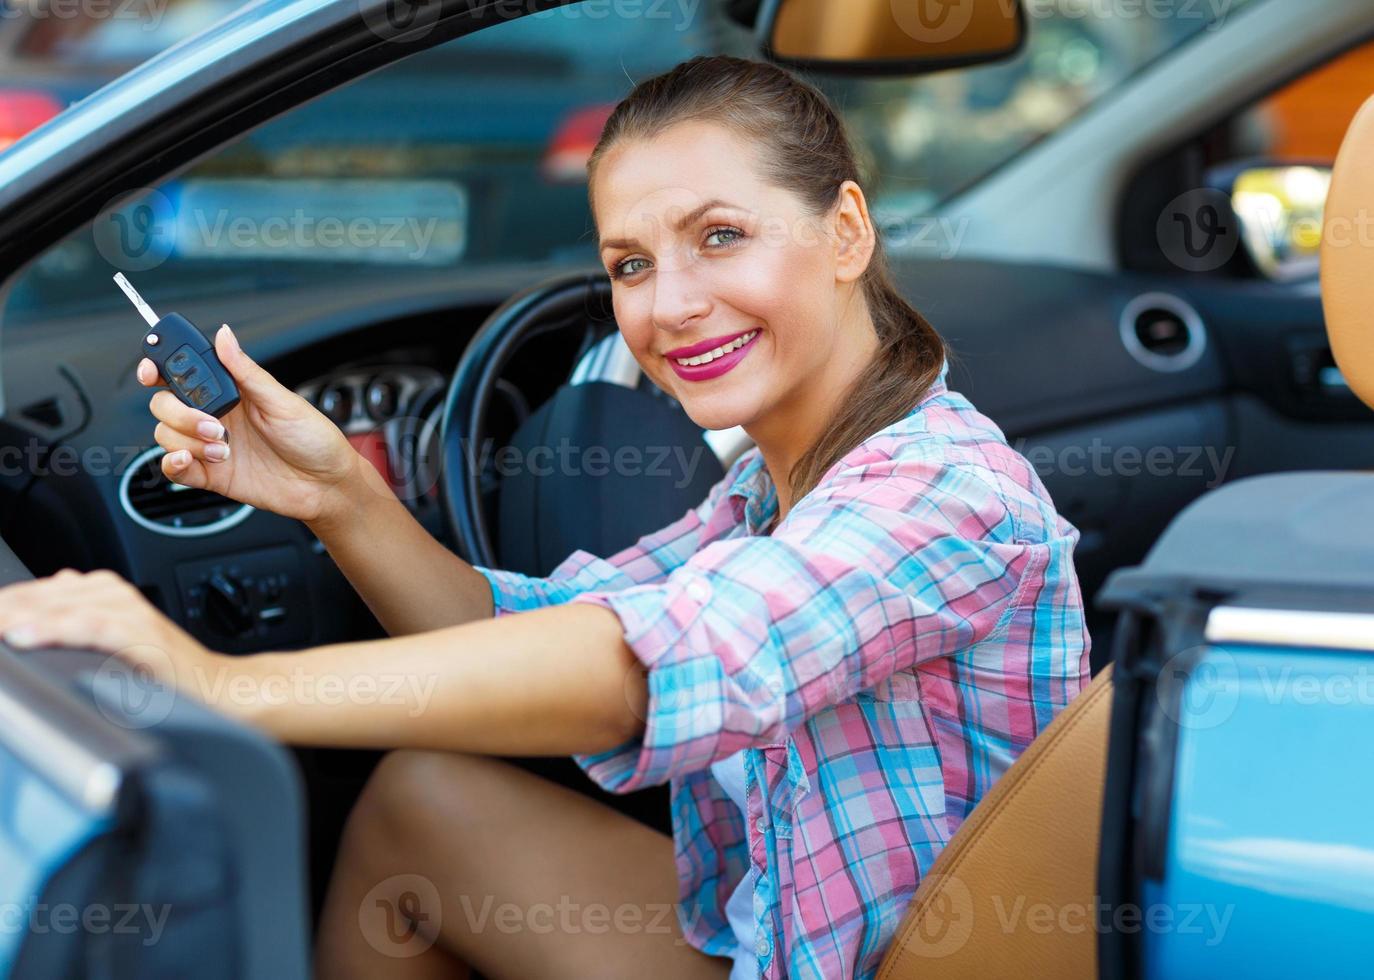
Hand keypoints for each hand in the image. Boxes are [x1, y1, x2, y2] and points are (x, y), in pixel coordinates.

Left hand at [0, 568, 226, 702]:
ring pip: (60, 606)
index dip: (4, 605)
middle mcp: (114, 593)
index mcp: (103, 590)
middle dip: (5, 609)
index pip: (33, 591)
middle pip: (40, 595)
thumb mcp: (113, 638)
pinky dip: (55, 629)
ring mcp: (128, 612)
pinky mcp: (140, 635)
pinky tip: (24, 637)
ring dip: (19, 615)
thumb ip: (77, 619)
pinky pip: (90, 626)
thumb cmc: (165, 671)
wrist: (215, 686)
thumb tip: (34, 614)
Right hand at [138, 324, 382, 525]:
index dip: (158, 368)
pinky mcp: (211, 475)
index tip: (151, 371)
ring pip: (165, 434)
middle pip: (164, 404)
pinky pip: (174, 468)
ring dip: (186, 439)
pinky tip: (189, 459)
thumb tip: (224, 334)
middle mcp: (216, 415)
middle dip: (179, 412)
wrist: (326, 485)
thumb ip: (246, 371)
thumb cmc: (314, 439)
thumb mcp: (282, 400)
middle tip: (215, 425)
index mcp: (231, 391)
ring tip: (224, 449)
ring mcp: (210, 445)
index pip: (181, 374)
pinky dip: (172, 463)